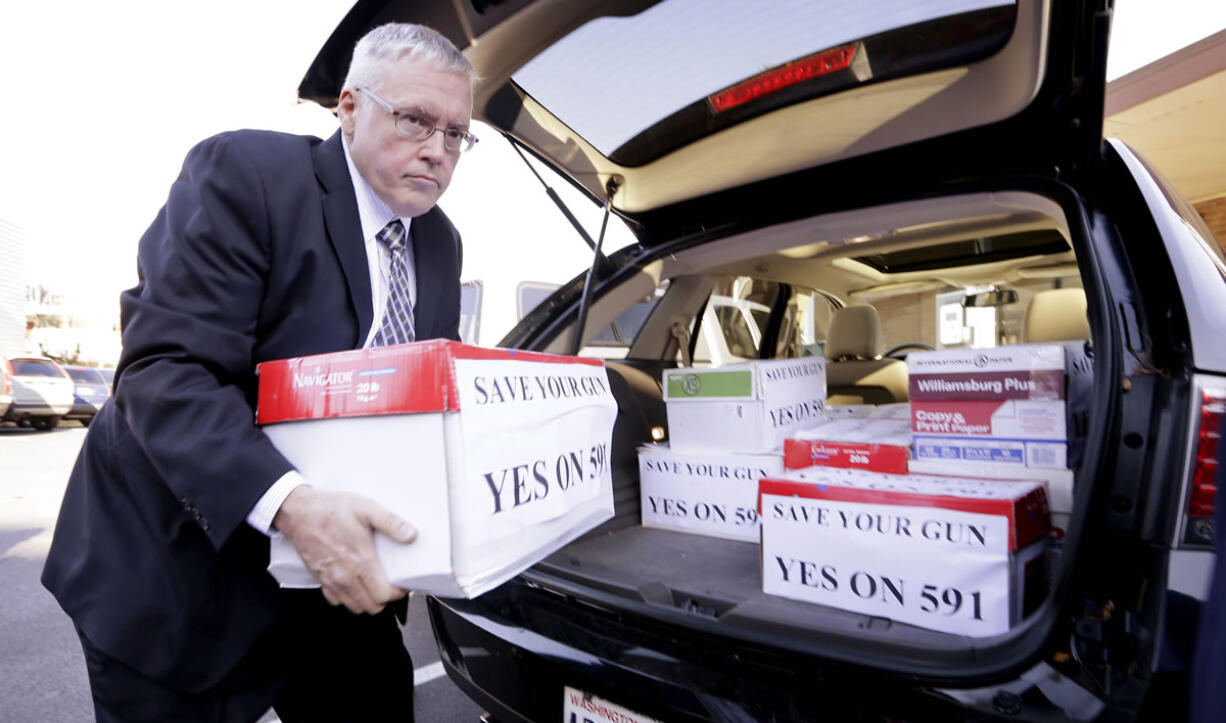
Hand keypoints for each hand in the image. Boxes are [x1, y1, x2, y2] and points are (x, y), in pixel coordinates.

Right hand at [273, 486, 415, 613]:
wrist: (299, 512)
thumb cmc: (330, 509)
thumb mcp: (366, 508)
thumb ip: (391, 522)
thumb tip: (410, 534)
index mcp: (360, 561)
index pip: (384, 594)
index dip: (398, 592)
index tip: (402, 584)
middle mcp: (345, 576)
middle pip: (372, 606)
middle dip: (385, 599)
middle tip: (390, 584)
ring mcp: (331, 580)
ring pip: (355, 607)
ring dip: (368, 600)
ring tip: (374, 585)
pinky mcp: (320, 579)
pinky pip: (336, 600)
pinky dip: (348, 598)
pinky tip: (354, 583)